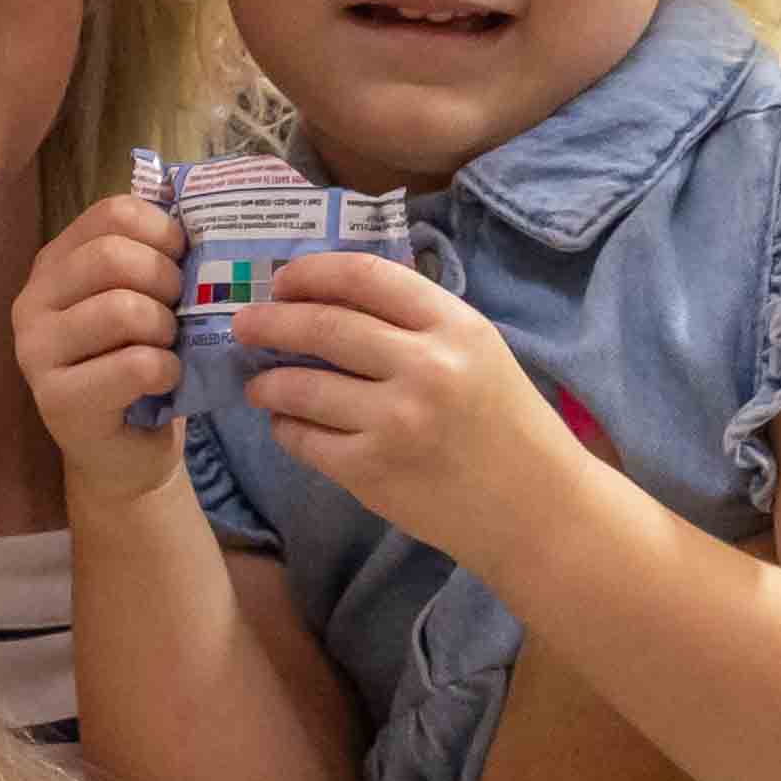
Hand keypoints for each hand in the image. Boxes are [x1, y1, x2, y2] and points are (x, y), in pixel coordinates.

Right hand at [14, 190, 195, 482]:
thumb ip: (155, 255)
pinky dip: (166, 370)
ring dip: (166, 329)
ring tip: (168, 347)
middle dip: (167, 281)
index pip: (112, 213)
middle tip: (179, 311)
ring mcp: (35, 352)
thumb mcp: (144, 298)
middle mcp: (31, 301)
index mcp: (54, 264)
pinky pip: (133, 365)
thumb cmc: (139, 364)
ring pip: (123, 309)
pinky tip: (163, 380)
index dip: (163, 232)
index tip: (182, 262)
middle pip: (113, 256)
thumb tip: (203, 211)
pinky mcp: (56, 399)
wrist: (123, 452)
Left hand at [216, 253, 602, 566]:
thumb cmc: (506, 425)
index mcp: (455, 326)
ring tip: (258, 385)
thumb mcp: (478, 352)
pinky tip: (287, 424)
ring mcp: (394, 421)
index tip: (283, 280)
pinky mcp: (371, 471)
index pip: (366, 276)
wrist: (536, 509)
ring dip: (267, 382)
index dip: (313, 271)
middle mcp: (424, 367)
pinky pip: (303, 439)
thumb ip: (416, 323)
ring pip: (301, 385)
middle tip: (245, 323)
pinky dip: (286, 428)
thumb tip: (331, 298)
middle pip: (323, 325)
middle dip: (271, 320)